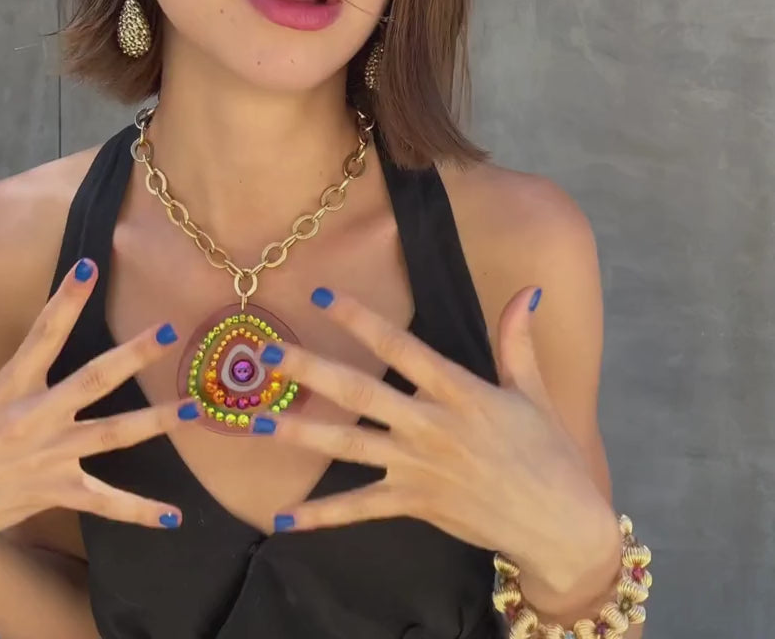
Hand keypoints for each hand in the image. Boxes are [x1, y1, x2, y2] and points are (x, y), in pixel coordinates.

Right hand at [0, 260, 200, 569]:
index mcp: (9, 387)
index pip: (42, 334)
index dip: (66, 300)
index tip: (90, 266)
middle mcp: (35, 419)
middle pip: (93, 381)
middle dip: (132, 356)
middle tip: (168, 331)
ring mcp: (50, 456)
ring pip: (113, 435)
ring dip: (156, 422)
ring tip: (195, 408)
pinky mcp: (56, 490)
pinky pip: (105, 502)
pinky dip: (139, 511)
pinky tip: (174, 517)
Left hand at [253, 286, 617, 597]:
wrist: (561, 525)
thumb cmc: (550, 454)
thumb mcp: (533, 392)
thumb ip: (517, 341)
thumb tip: (526, 292)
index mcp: (459, 391)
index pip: (400, 346)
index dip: (358, 319)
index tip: (321, 296)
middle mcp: (430, 426)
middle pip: (360, 392)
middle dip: (311, 371)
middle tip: (268, 354)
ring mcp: (418, 467)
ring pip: (349, 446)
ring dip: (301, 434)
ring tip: (256, 423)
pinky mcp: (415, 503)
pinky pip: (360, 509)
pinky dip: (321, 516)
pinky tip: (282, 520)